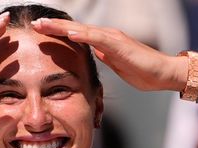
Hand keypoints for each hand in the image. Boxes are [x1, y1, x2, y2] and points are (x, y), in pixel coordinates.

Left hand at [31, 18, 179, 92]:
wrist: (164, 74)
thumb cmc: (143, 72)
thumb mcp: (117, 65)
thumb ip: (105, 57)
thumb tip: (94, 53)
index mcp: (104, 42)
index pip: (76, 35)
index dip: (57, 32)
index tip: (39, 32)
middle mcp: (106, 36)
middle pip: (75, 29)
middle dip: (53, 26)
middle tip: (34, 23)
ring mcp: (113, 38)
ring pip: (82, 30)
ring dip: (61, 27)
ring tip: (43, 25)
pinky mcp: (120, 45)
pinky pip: (98, 38)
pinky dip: (82, 35)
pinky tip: (69, 33)